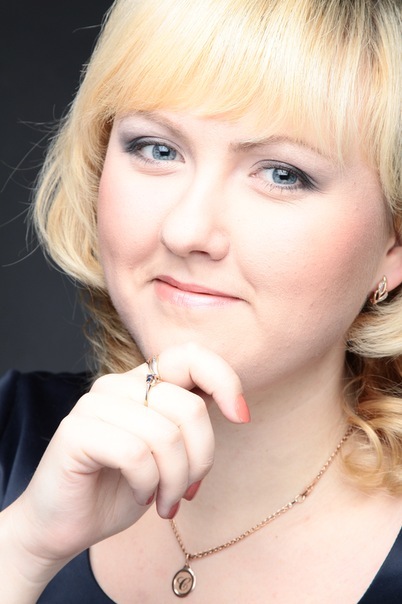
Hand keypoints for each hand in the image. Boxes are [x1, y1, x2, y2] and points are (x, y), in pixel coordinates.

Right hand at [8, 343, 248, 572]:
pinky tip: (140, 496)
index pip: (191, 355)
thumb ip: (190, 422)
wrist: (67, 525)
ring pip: (165, 435)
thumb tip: (236, 406)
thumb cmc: (122, 487)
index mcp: (143, 383)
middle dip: (201, 459)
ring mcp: (94, 404)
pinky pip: (136, 454)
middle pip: (189, 407)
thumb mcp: (169, 452)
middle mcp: (118, 384)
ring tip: (165, 500)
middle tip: (188, 491)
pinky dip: (148, 485)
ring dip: (175, 480)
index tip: (241, 417)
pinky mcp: (76, 431)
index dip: (224, 380)